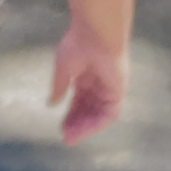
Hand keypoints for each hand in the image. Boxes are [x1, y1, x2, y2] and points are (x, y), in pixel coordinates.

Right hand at [49, 16, 127, 145]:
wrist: (96, 33)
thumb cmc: (79, 44)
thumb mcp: (63, 69)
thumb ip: (59, 87)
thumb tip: (51, 103)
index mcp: (86, 74)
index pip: (80, 99)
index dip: (71, 113)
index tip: (62, 127)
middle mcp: (99, 82)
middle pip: (89, 108)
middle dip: (78, 123)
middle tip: (66, 137)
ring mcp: (110, 86)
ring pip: (98, 113)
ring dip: (86, 126)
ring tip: (72, 137)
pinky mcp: (118, 90)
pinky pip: (109, 113)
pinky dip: (97, 123)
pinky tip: (84, 130)